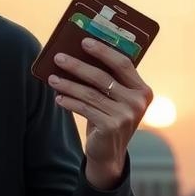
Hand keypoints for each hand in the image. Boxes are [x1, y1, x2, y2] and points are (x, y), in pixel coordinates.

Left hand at [47, 37, 152, 189]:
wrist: (109, 154)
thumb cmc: (109, 118)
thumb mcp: (114, 100)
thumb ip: (107, 81)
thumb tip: (78, 55)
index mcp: (142, 90)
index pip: (123, 63)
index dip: (103, 51)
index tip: (84, 41)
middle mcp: (137, 102)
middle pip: (103, 77)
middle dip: (78, 65)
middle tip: (59, 57)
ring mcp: (126, 115)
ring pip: (90, 93)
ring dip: (68, 84)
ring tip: (52, 78)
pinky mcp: (111, 126)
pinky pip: (85, 108)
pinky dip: (69, 102)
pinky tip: (58, 97)